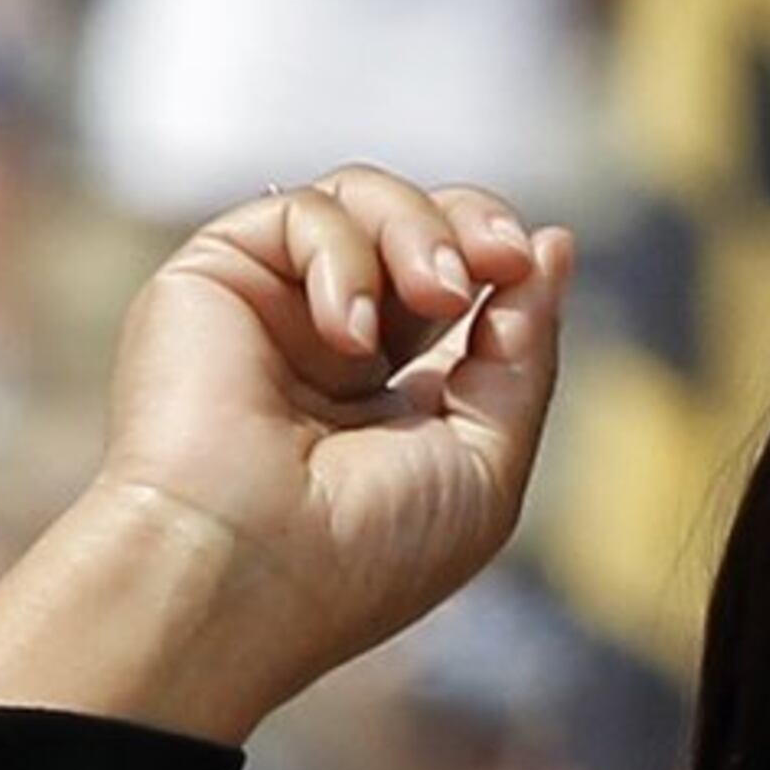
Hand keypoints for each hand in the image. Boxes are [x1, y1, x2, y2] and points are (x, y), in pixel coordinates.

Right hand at [0, 171, 578, 742]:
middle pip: (416, 226)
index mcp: (395, 403)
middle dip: (468, 224)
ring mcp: (274, 311)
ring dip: (417, 232)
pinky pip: (302, 211)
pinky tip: (346, 337)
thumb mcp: (487, 463)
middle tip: (495, 259)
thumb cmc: (367, 549)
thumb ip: (524, 358)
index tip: (527, 257)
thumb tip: (553, 246)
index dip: (499, 258)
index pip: (459, 290)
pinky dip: (343, 257)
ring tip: (437, 295)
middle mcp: (332, 350)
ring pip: (362, 200)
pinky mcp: (217, 277)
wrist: (247, 570)